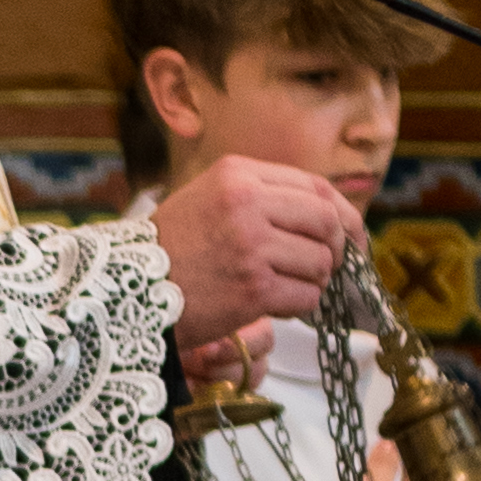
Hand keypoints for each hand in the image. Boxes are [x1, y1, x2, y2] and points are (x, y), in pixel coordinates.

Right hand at [151, 156, 360, 364]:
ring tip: (287, 286)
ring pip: (320, 263)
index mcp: (238, 174)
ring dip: (314, 281)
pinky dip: (300, 306)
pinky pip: (305, 296)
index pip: (316, 187)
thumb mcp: (210, 197)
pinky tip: (276, 305)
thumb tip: (328, 214)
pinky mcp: (253, 289)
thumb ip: (262, 195)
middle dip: (337, 249)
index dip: (344, 213)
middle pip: (327, 222)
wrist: (128, 289)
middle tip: (327, 267)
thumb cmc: (171, 247)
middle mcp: (247, 203)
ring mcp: (252, 246)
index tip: (352, 235)